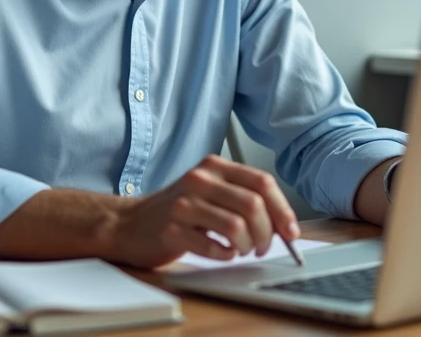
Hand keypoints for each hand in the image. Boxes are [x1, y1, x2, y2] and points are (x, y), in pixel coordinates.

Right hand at [108, 154, 301, 268]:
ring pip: (236, 226)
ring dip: (247, 245)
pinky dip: (225, 255)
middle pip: (253, 205)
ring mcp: (184, 204)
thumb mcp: (210, 192)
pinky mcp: (172, 229)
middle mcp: (200, 179)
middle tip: (262, 247)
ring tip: (240, 250)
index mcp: (214, 166)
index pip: (262, 182)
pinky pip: (212, 246)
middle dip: (267, 233)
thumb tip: (284, 224)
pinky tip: (222, 253)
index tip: (291, 232)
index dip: (283, 209)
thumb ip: (243, 199)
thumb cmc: (178, 210)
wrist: (129, 224)